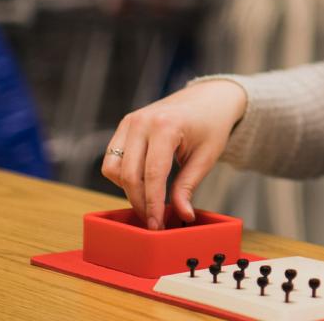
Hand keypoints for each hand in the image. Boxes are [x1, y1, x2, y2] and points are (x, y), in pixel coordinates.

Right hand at [100, 79, 247, 229]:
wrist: (208, 98)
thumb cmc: (211, 126)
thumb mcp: (206, 157)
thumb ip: (188, 186)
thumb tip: (182, 216)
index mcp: (166, 126)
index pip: (152, 174)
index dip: (153, 204)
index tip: (157, 225)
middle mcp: (142, 122)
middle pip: (130, 175)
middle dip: (140, 202)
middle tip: (153, 221)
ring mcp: (129, 122)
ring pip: (113, 169)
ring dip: (128, 190)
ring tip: (150, 200)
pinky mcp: (124, 125)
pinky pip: (112, 159)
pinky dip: (122, 176)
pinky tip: (142, 183)